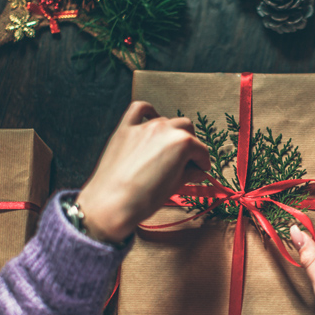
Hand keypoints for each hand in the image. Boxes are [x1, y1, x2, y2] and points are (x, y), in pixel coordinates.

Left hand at [76, 101, 209, 243]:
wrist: (111, 205)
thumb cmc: (143, 200)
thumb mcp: (174, 187)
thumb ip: (189, 173)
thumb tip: (197, 171)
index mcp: (182, 143)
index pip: (200, 149)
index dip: (203, 162)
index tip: (201, 170)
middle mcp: (164, 129)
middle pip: (186, 129)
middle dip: (190, 145)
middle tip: (187, 162)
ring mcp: (143, 127)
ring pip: (166, 121)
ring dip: (171, 133)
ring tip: (167, 151)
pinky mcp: (125, 129)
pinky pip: (139, 109)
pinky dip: (147, 112)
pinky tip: (150, 121)